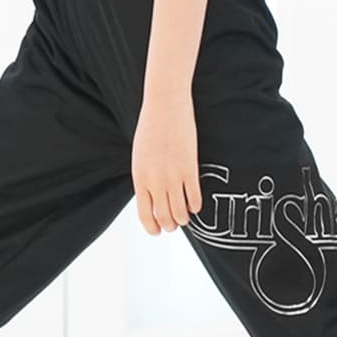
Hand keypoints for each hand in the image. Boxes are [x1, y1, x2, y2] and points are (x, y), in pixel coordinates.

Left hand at [131, 88, 202, 235]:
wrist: (165, 105)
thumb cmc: (151, 128)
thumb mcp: (140, 156)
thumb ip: (145, 177)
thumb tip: (153, 196)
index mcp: (140, 178)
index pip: (145, 215)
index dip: (153, 228)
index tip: (158, 231)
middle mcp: (155, 181)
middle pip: (164, 217)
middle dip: (170, 226)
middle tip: (174, 224)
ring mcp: (173, 176)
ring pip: (180, 213)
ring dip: (184, 219)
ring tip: (185, 216)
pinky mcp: (190, 168)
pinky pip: (195, 198)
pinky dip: (196, 206)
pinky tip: (195, 204)